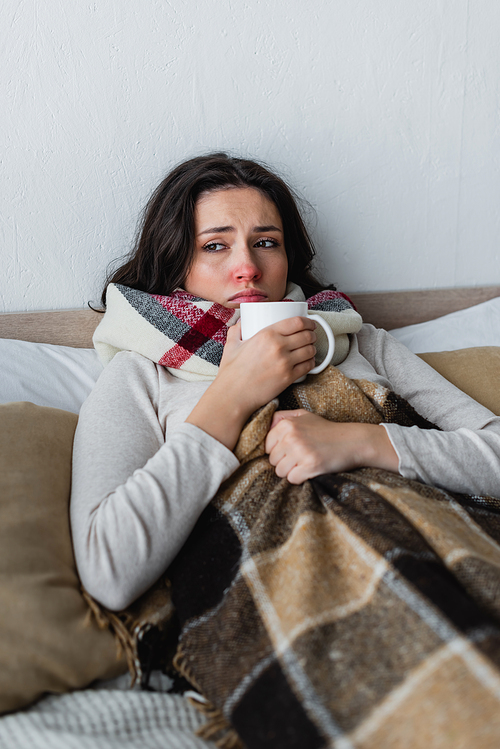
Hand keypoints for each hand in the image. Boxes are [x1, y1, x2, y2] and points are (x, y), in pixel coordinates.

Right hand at [185, 317, 316, 450]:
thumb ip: (236, 331)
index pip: (297, 322)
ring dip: (313, 349)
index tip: (310, 324)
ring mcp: (285, 362)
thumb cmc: (231, 372)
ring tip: (309, 350)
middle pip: (307, 336)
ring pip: (310, 350)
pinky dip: (311, 363)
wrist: (233, 395)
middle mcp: (278, 346)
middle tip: (311, 337)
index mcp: (266, 334)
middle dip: (312, 335)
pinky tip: (308, 362)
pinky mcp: (289, 377)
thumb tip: (240, 323)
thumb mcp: (231, 346)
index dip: (308, 322)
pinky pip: (308, 366)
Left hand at [265, 410, 398, 483]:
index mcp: (287, 424)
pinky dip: (300, 478)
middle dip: (284, 462)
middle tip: (300, 457)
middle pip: (273, 460)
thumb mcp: (303, 415)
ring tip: (305, 463)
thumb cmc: (326, 430)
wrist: (352, 441)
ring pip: (280, 472)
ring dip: (291, 471)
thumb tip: (263, 425)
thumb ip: (281, 418)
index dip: (278, 451)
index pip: (267, 446)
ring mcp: (301, 451)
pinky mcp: (310, 466)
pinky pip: (292, 479)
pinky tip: (310, 470)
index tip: (291, 450)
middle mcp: (291, 437)